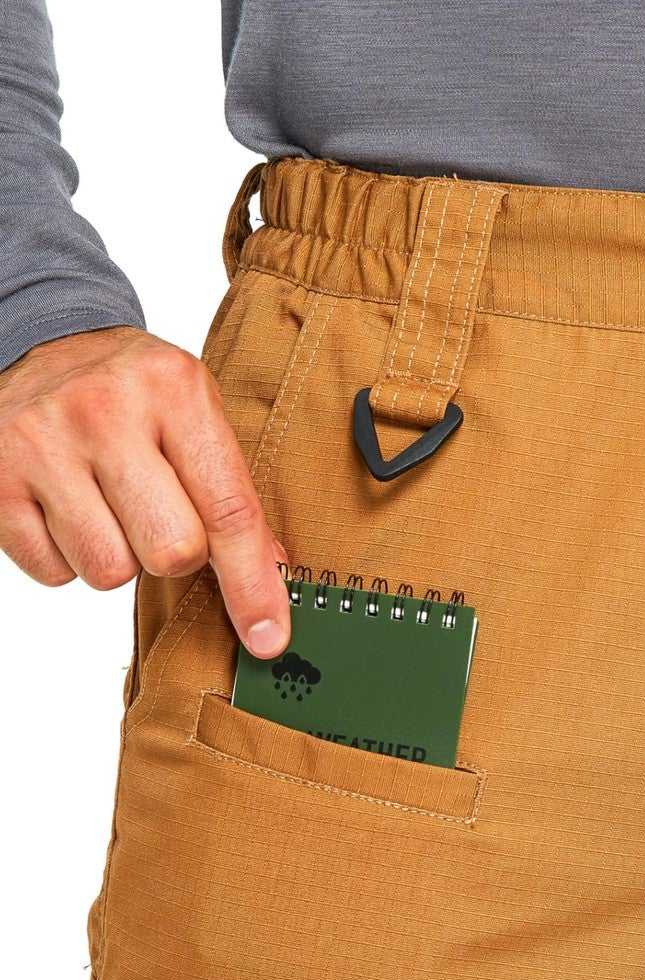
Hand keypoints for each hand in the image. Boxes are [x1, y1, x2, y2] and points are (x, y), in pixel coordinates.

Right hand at [0, 326, 288, 656]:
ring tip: (107, 505)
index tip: (269, 635)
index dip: (253, 584)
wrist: (40, 344)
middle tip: (158, 514)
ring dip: (119, 557)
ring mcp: (41, 444)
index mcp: (174, 390)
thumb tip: (269, 581)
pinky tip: (67, 508)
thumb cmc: (132, 393)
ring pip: (109, 572)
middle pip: (172, 551)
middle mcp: (105, 411)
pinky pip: (54, 572)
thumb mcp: (193, 415)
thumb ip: (233, 494)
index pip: (228, 511)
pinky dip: (69, 557)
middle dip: (176, 554)